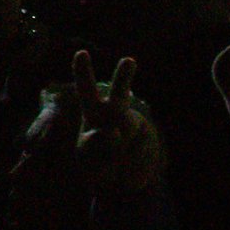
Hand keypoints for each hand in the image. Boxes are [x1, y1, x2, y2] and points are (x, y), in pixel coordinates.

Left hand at [68, 50, 162, 194]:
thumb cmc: (96, 162)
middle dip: (123, 77)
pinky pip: (137, 154)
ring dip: (122, 154)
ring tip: (116, 163)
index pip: (86, 90)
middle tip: (128, 61)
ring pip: (129, 135)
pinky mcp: (148, 138)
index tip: (81, 53)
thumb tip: (113, 131)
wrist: (124, 176)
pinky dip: (129, 166)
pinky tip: (127, 166)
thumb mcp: (87, 160)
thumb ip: (95, 147)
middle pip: (119, 93)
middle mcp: (115, 111)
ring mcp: (133, 123)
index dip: (82, 72)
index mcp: (93, 112)